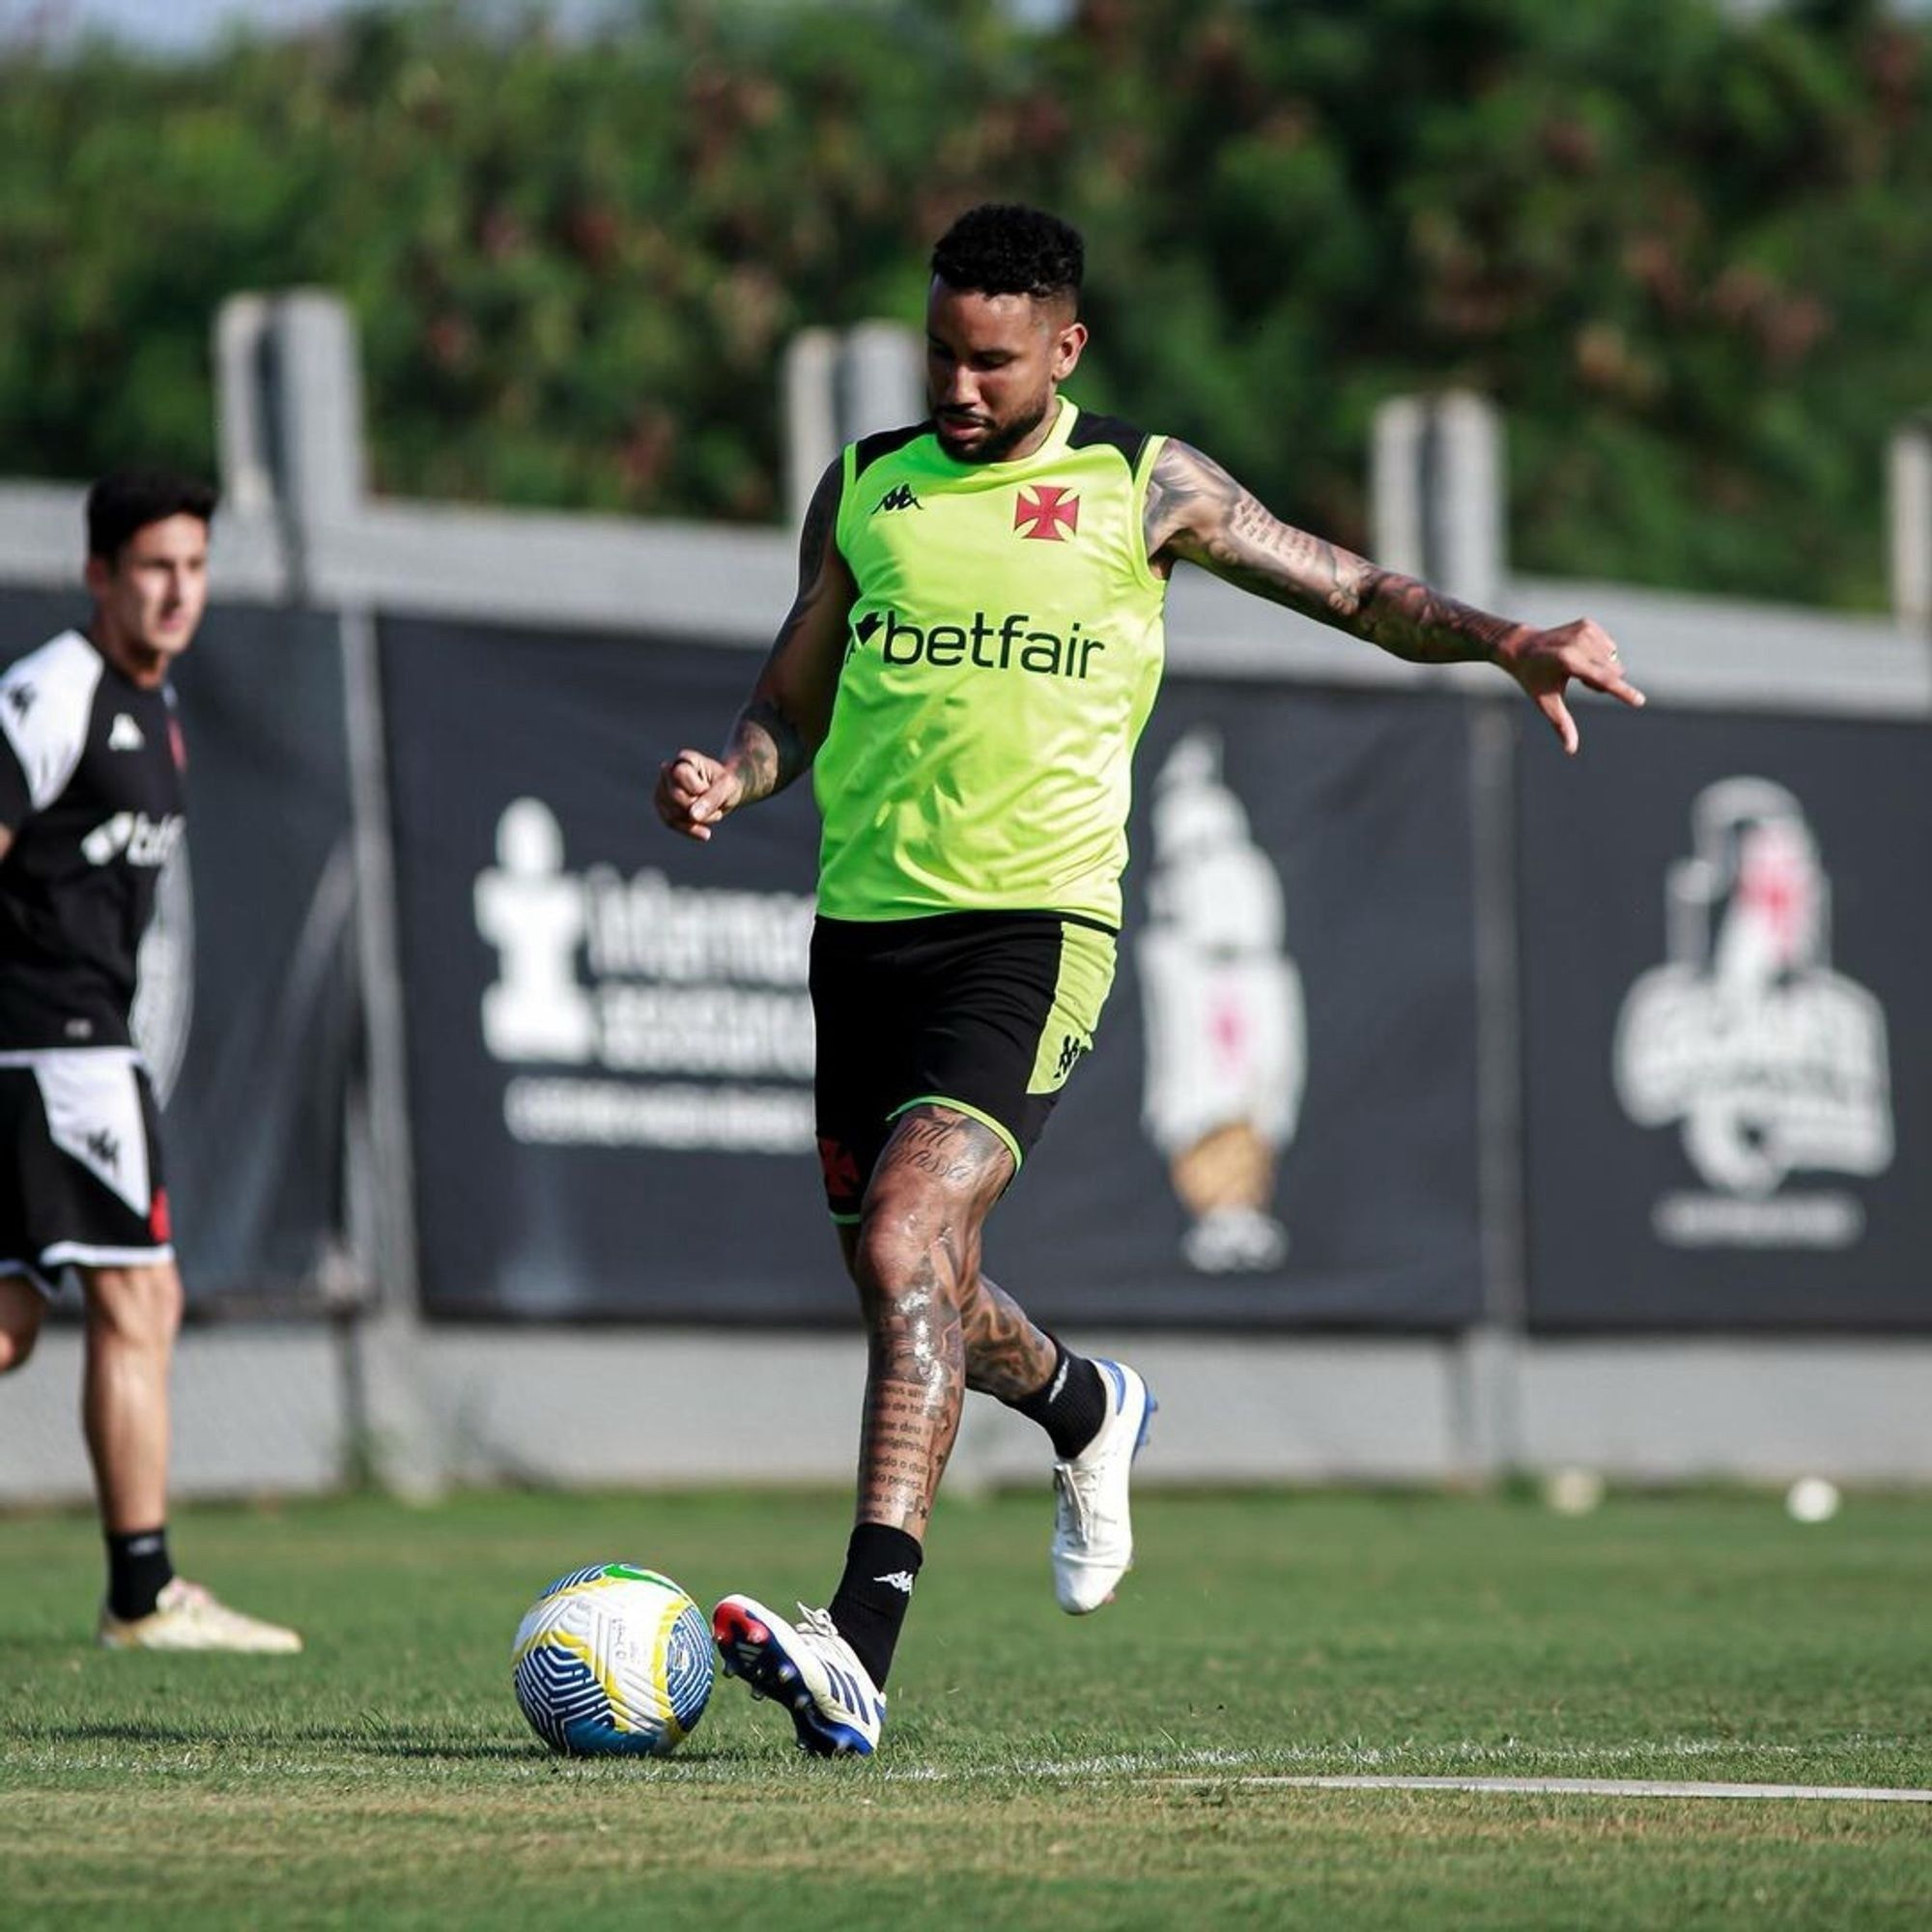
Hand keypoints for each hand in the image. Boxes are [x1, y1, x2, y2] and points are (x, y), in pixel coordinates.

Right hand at [654, 750, 743, 841]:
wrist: (725, 793)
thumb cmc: (726, 784)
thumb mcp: (727, 788)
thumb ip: (712, 799)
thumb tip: (693, 815)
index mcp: (684, 759)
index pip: (680, 775)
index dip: (698, 789)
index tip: (711, 788)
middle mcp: (668, 771)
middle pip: (675, 796)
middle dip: (699, 807)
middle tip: (715, 805)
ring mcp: (662, 788)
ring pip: (672, 813)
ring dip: (697, 820)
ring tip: (713, 813)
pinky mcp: (662, 804)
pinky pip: (670, 822)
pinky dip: (689, 829)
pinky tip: (705, 833)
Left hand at [1499, 619, 1644, 754]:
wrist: (1522, 646)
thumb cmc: (1533, 678)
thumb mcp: (1545, 702)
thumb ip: (1561, 724)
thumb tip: (1571, 750)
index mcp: (1568, 661)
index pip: (1602, 680)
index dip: (1622, 692)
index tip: (1639, 701)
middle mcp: (1578, 642)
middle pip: (1613, 671)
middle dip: (1603, 682)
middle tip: (1580, 681)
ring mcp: (1584, 630)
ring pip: (1614, 660)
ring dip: (1601, 669)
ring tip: (1577, 668)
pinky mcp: (1588, 624)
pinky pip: (1610, 648)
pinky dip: (1599, 655)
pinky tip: (1579, 654)